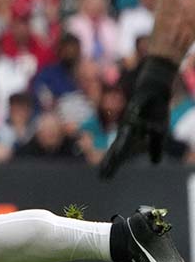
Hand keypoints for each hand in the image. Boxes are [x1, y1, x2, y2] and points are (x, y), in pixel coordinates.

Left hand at [99, 56, 175, 178]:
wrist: (155, 83)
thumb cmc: (153, 107)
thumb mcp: (158, 131)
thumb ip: (154, 146)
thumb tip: (155, 163)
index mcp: (130, 132)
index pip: (119, 151)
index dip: (111, 164)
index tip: (103, 178)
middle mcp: (128, 125)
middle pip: (119, 146)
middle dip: (112, 162)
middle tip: (102, 177)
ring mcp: (133, 114)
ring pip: (126, 131)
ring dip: (121, 144)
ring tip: (114, 158)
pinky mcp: (139, 101)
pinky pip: (136, 112)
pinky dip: (134, 118)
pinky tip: (129, 123)